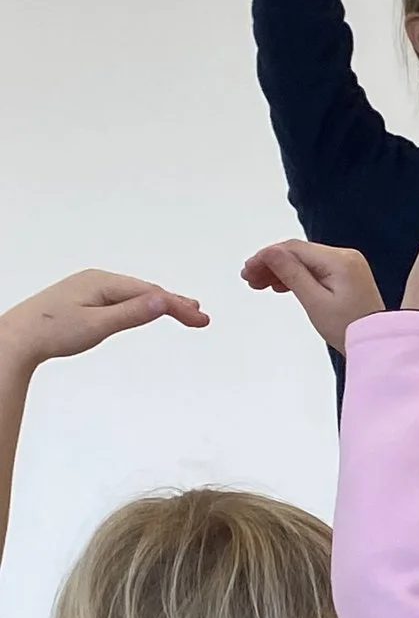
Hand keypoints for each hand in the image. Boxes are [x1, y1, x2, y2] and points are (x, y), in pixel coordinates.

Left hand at [0, 271, 207, 374]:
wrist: (17, 338)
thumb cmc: (51, 332)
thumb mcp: (99, 325)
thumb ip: (133, 313)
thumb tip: (163, 300)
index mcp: (102, 282)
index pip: (151, 293)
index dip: (178, 306)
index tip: (200, 319)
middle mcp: (97, 279)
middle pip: (145, 290)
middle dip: (174, 302)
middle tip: (199, 315)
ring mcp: (89, 288)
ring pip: (133, 293)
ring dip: (158, 302)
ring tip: (182, 309)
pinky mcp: (82, 298)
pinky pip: (120, 297)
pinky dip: (139, 304)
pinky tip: (145, 309)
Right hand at [242, 238, 385, 352]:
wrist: (377, 344)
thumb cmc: (348, 328)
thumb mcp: (314, 301)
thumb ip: (291, 274)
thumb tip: (269, 252)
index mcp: (340, 260)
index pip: (294, 248)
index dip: (267, 256)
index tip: (248, 270)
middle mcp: (345, 257)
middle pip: (299, 253)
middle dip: (272, 264)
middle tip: (250, 279)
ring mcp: (348, 266)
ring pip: (305, 261)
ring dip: (282, 271)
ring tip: (260, 285)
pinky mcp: (347, 277)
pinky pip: (316, 270)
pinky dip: (297, 277)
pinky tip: (280, 285)